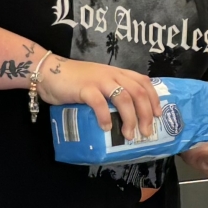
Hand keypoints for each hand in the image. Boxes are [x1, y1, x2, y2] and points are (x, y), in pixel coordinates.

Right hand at [41, 57, 159, 139]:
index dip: (154, 99)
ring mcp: (98, 81)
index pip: (143, 83)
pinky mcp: (84, 88)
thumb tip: (124, 118)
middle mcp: (111, 75)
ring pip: (123, 98)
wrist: (49, 71)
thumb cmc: (74, 81)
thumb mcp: (98, 83)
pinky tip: (106, 128)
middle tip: (146, 132)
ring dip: (129, 119)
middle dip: (146, 114)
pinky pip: (99, 103)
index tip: (158, 116)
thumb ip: (110, 94)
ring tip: (129, 135)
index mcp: (117, 73)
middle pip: (138, 93)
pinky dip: (105, 116)